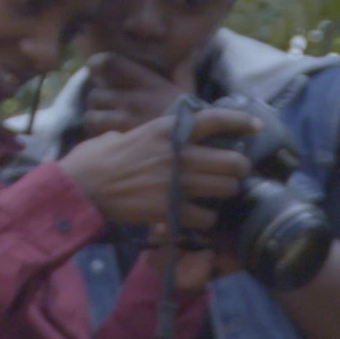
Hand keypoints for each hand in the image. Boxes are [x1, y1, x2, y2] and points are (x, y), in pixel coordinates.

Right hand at [55, 106, 252, 231]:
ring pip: (225, 188)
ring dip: (225, 193)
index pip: (214, 119)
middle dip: (238, 169)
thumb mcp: (128, 133)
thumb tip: (168, 137)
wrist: (83, 186)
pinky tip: (197, 216)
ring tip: (216, 194)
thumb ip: (155, 136)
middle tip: (234, 173)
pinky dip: (205, 218)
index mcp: (167, 129)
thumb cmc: (100, 158)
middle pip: (232, 161)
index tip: (256, 127)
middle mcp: (177, 153)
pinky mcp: (170, 208)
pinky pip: (205, 216)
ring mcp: (176, 182)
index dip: (241, 122)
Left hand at [83, 50, 185, 136]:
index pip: (108, 61)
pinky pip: (96, 132)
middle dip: (98, 100)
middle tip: (107, 108)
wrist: (197, 143)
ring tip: (105, 125)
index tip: (97, 71)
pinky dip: (98, 135)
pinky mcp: (122, 137)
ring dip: (96, 119)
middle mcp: (133, 96)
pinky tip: (109, 138)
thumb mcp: (187, 89)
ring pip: (91, 114)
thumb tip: (189, 52)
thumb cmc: (192, 118)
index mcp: (145, 80)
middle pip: (95, 92)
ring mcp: (126, 117)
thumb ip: (182, 69)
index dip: (96, 64)